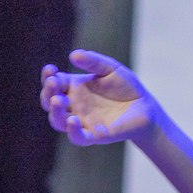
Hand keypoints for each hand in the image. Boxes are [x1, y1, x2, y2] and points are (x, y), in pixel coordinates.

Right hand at [40, 50, 162, 146]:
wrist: (145, 106)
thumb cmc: (126, 87)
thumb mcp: (111, 69)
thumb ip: (94, 62)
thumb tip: (73, 55)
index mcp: (74, 88)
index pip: (53, 83)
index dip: (48, 77)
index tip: (50, 69)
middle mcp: (74, 106)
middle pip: (51, 102)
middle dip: (48, 93)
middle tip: (52, 82)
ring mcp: (83, 121)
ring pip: (59, 121)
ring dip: (55, 111)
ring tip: (58, 100)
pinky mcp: (95, 135)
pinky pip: (78, 137)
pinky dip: (73, 131)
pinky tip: (73, 120)